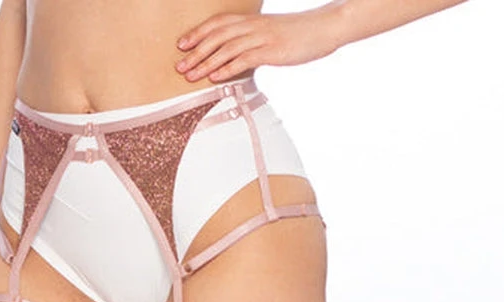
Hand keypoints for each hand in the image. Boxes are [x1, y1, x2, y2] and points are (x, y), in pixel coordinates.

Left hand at [175, 8, 341, 80]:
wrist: (324, 28)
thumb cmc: (297, 35)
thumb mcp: (271, 35)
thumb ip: (253, 43)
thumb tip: (238, 59)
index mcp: (251, 20)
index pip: (218, 23)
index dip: (198, 33)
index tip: (181, 45)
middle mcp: (253, 26)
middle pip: (217, 36)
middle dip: (196, 51)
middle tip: (179, 67)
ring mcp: (262, 37)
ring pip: (226, 48)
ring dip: (206, 62)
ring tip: (190, 76)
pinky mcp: (272, 50)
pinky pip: (244, 59)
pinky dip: (227, 69)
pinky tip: (214, 79)